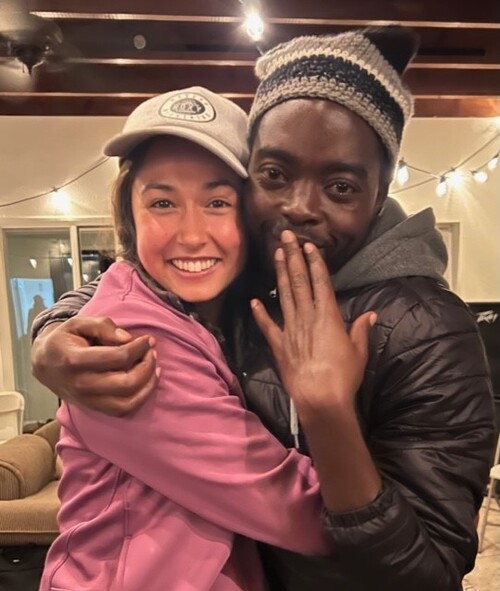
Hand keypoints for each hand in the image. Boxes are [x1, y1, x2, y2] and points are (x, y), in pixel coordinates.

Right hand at [31, 316, 157, 415]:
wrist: (45, 363)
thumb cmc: (65, 340)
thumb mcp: (78, 323)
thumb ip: (102, 326)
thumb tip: (127, 339)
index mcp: (75, 361)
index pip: (117, 358)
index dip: (139, 347)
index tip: (148, 339)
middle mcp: (81, 385)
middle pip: (126, 383)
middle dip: (147, 365)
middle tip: (151, 351)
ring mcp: (87, 400)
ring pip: (128, 402)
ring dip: (148, 385)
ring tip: (155, 367)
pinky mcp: (93, 408)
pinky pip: (123, 410)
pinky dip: (141, 398)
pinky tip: (148, 382)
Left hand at [250, 230, 375, 423]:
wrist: (320, 397)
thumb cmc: (343, 374)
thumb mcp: (358, 351)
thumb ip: (361, 330)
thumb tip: (371, 314)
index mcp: (328, 315)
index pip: (320, 281)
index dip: (314, 261)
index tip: (308, 245)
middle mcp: (307, 316)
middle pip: (299, 281)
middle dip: (292, 256)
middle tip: (285, 236)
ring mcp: (290, 329)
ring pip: (284, 295)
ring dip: (280, 274)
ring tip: (275, 255)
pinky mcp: (278, 344)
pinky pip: (267, 326)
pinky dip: (260, 313)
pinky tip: (254, 301)